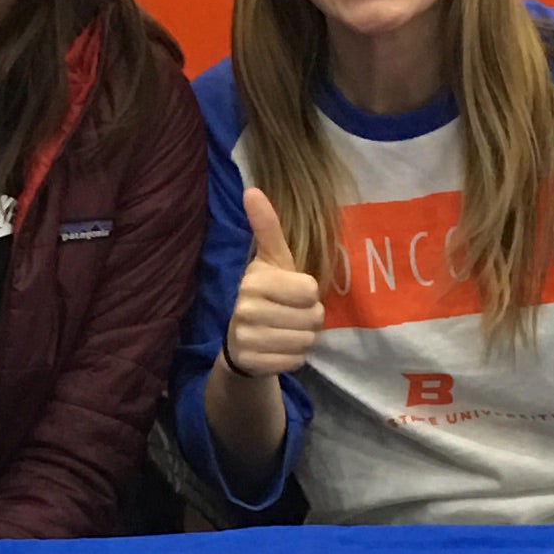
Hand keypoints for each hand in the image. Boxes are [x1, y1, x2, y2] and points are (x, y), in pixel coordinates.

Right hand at [222, 185, 324, 378]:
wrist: (241, 340)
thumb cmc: (266, 293)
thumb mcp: (270, 259)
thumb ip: (266, 227)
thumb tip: (252, 190)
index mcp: (254, 280)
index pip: (310, 289)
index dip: (309, 294)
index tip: (293, 293)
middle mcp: (246, 308)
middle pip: (312, 318)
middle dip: (309, 319)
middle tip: (290, 315)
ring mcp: (247, 338)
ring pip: (305, 341)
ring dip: (303, 338)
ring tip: (285, 331)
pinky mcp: (252, 363)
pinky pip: (295, 361)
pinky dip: (293, 357)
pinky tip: (278, 349)